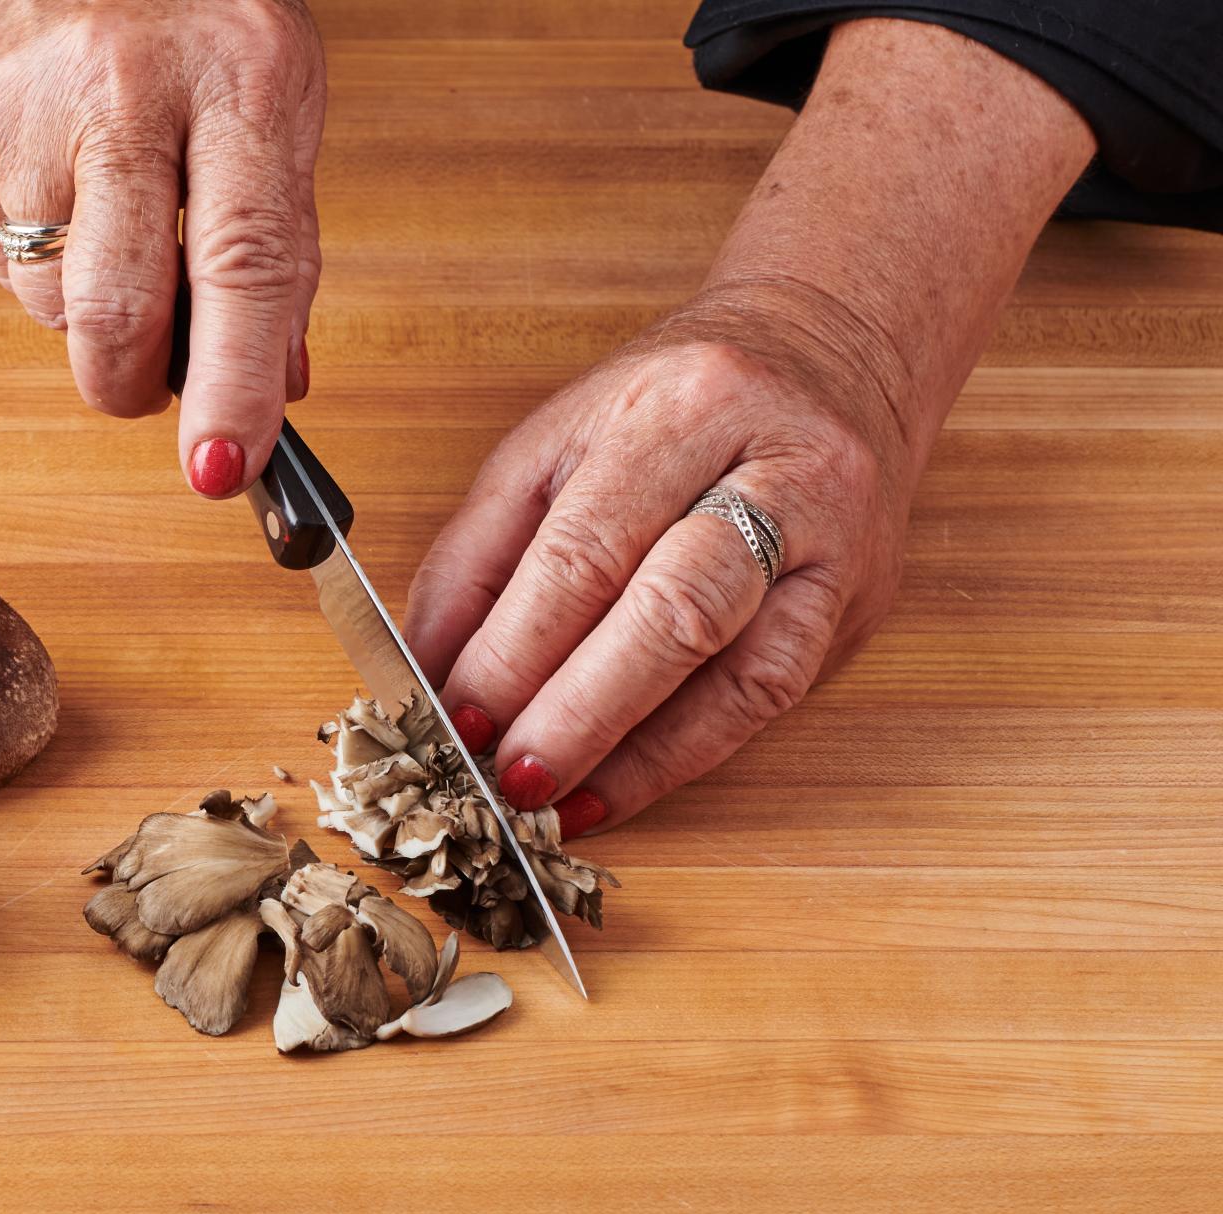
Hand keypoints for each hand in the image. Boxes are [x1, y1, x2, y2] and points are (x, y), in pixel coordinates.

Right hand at [0, 0, 324, 496]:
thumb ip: (280, 248)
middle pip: (115, 308)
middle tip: (151, 384)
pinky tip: (58, 184)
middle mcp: (127, 93)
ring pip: (50, 301)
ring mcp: (26, 108)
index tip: (221, 470)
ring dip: (87, 309)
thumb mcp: (275, 105)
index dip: (232, 385)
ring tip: (109, 221)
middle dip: (132, 386)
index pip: (244, 266)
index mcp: (241, 84)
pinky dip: (35, 258)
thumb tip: (276, 389)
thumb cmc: (196, 13)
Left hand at [404, 285, 917, 832]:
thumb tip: (427, 667)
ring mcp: (827, 536)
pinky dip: (683, 755)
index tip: (456, 716)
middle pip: (670, 609)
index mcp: (672, 409)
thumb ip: (480, 552)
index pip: (583, 548)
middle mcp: (767, 463)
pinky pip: (770, 696)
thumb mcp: (554, 443)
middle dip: (574, 709)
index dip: (513, 648)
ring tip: (555, 797)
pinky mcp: (854, 598)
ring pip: (738, 666)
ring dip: (631, 749)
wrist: (832, 351)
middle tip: (505, 773)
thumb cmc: (672, 407)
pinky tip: (617, 787)